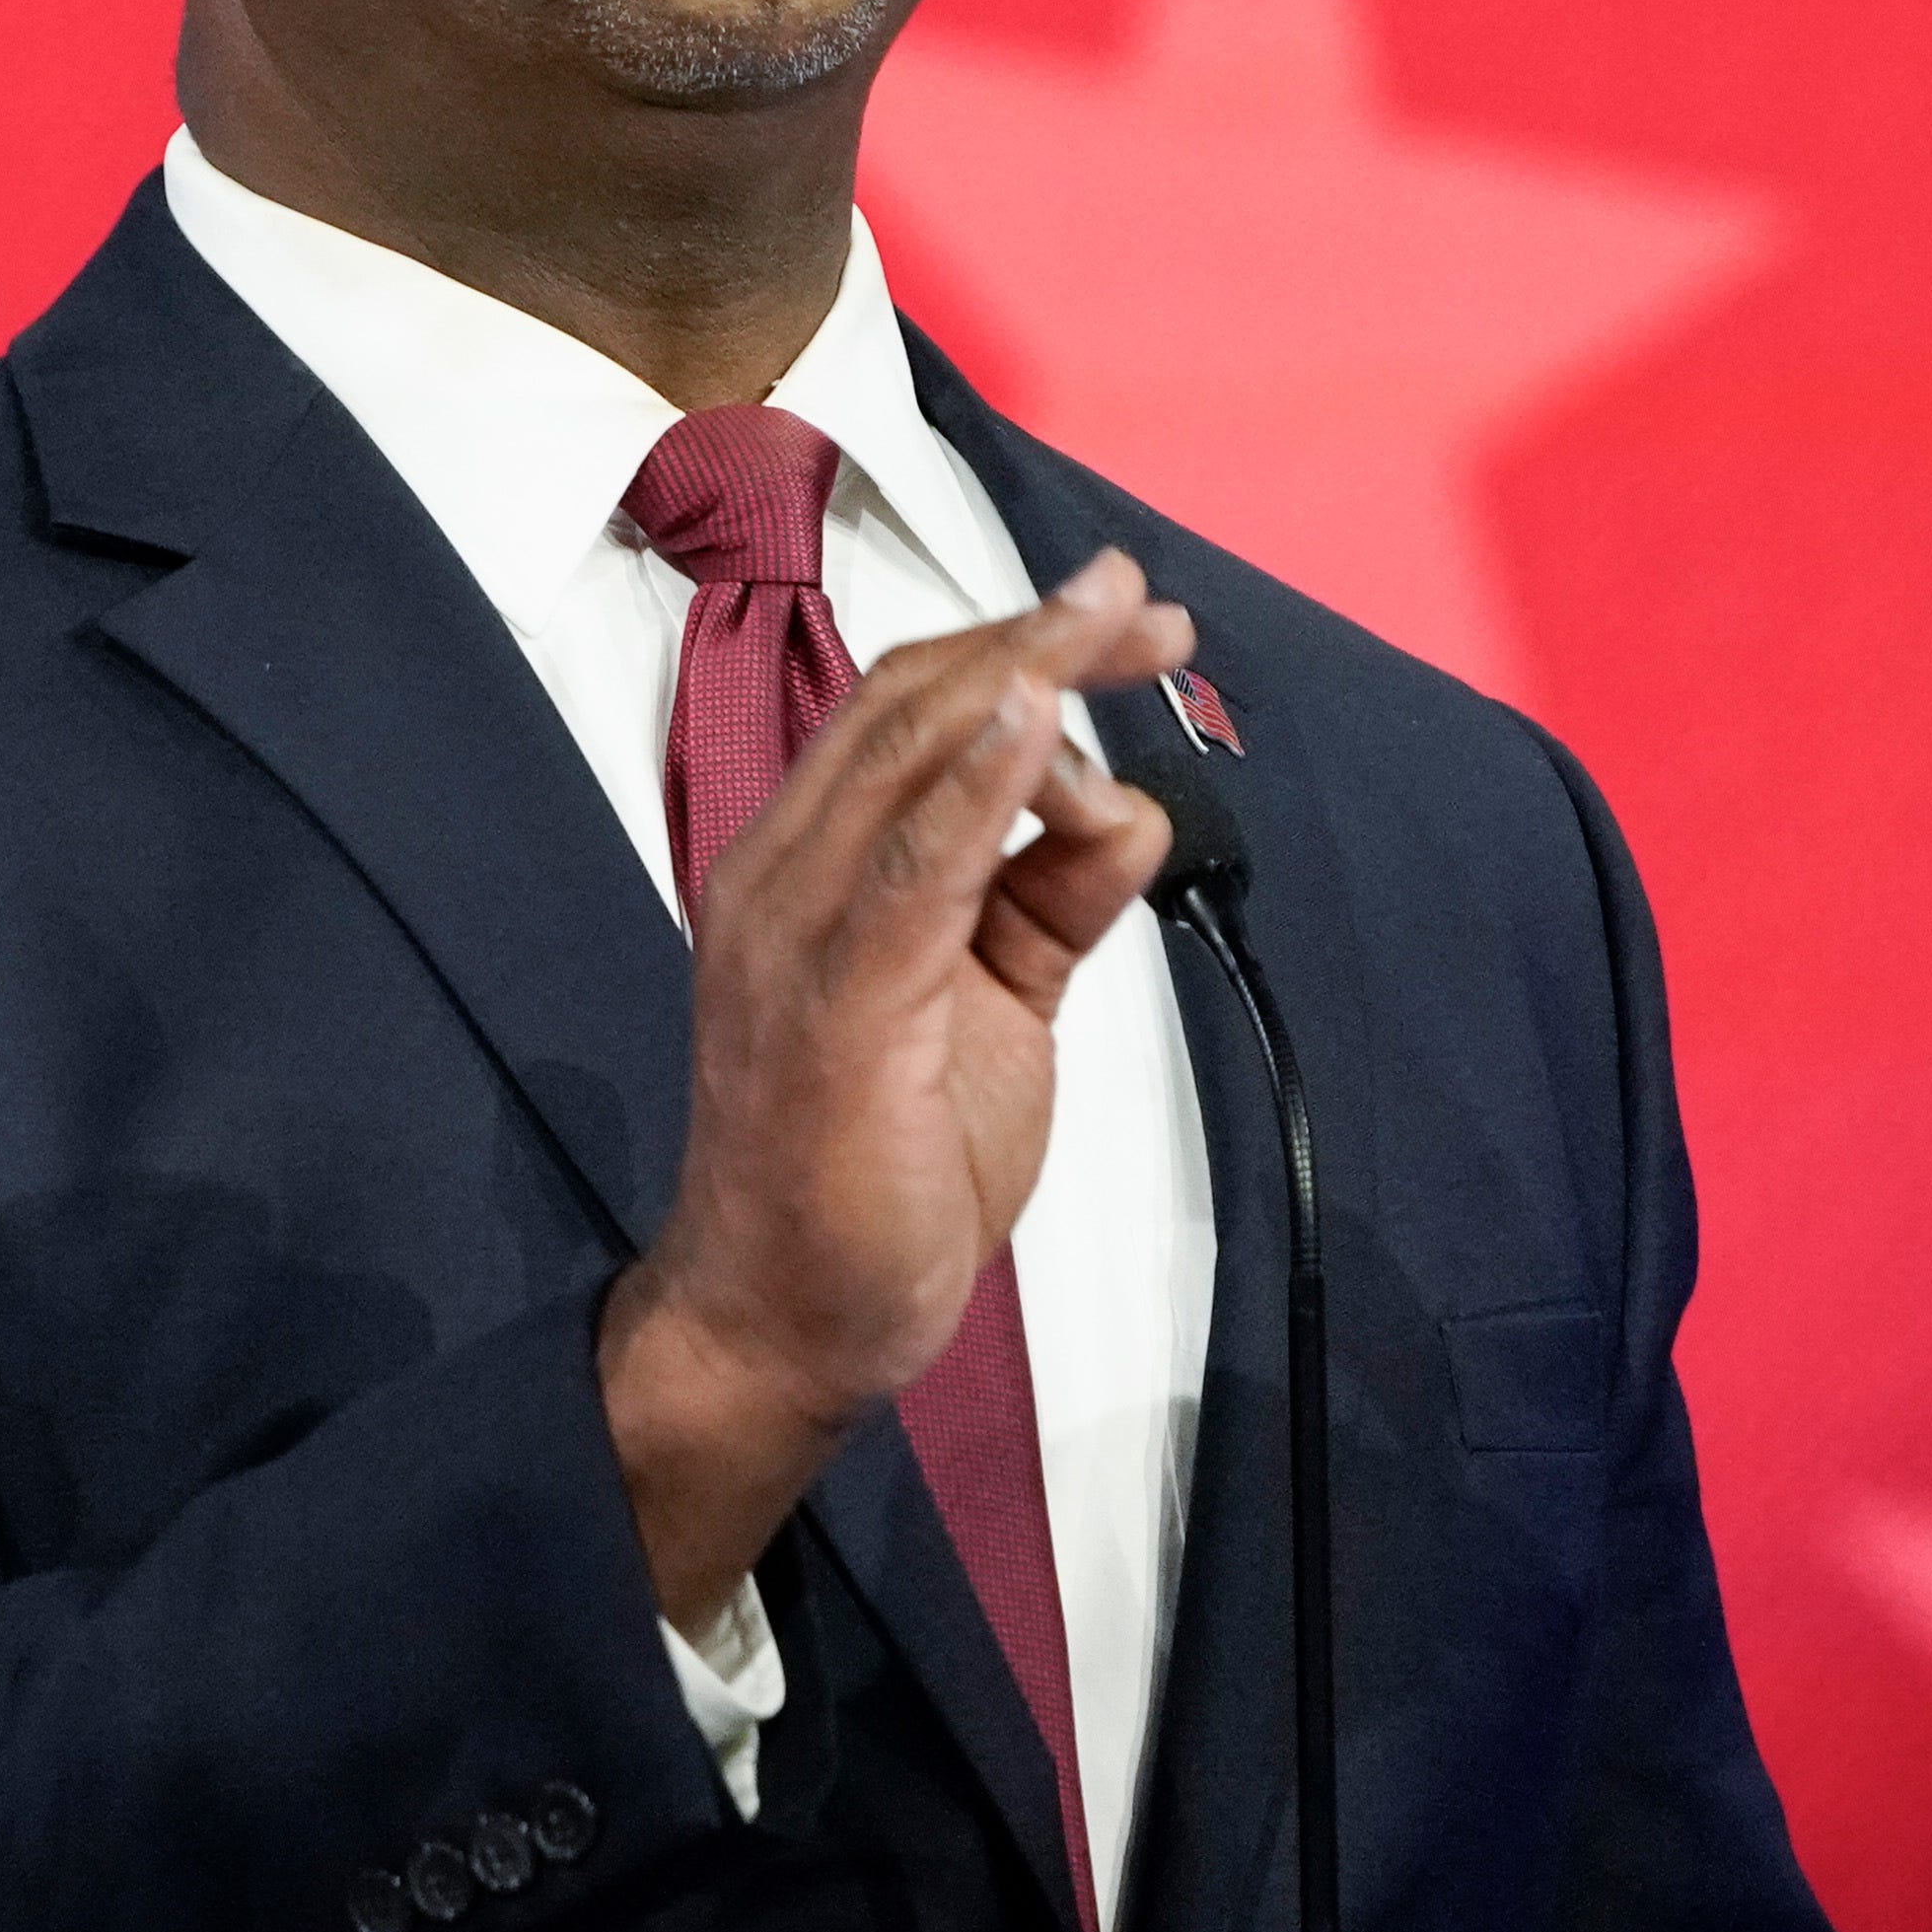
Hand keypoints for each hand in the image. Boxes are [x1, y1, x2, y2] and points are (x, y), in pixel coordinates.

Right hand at [597, 548, 1193, 1630]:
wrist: (782, 1323)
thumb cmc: (874, 1170)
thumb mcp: (990, 1008)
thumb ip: (1045, 906)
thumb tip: (1129, 811)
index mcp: (806, 866)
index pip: (905, 708)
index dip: (1017, 642)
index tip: (1125, 617)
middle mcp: (782, 876)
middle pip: (910, 703)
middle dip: (1040, 637)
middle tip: (1149, 608)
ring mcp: (796, 937)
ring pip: (910, 758)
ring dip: (1025, 676)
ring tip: (1121, 629)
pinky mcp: (836, 1009)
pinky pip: (912, 870)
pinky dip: (979, 785)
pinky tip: (1041, 725)